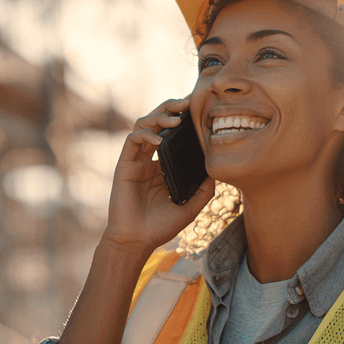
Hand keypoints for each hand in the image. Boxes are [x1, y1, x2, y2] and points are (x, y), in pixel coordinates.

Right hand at [100, 97, 214, 256]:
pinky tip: (158, 139)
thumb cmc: (161, 226)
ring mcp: (136, 160)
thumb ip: (204, 189)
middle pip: (158, 123)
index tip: (199, 110)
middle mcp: (149, 159)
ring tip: (176, 118)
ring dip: (159, 116)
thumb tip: (218, 171)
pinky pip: (133, 139)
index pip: (173, 135)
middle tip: (187, 103)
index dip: (183, 120)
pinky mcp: (125, 164)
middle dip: (171, 109)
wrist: (137, 240)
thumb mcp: (191, 207)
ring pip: (144, 125)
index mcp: (163, 166)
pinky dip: (146, 134)